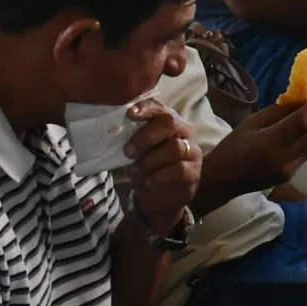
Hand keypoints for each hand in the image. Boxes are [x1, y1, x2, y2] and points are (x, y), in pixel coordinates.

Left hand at [121, 100, 202, 232]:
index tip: (129, 114)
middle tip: (128, 152)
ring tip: (137, 170)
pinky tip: (150, 181)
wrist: (160, 197)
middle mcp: (184, 131)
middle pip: (169, 123)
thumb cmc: (147, 167)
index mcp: (168, 122)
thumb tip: (113, 131)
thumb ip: (131, 139)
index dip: (145, 108)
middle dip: (146, 137)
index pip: (159, 107)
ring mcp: (192, 150)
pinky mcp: (194, 171)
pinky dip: (160, 175)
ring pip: (174, 147)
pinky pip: (179, 169)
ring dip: (150, 160)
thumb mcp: (137, 151)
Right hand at [200, 97, 306, 198]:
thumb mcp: (250, 124)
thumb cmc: (232, 147)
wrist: (223, 180)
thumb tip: (297, 101)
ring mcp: (288, 170)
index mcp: (269, 142)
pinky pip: (305, 156)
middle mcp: (282, 157)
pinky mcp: (289, 176)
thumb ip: (275, 112)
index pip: (299, 122)